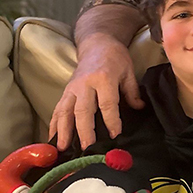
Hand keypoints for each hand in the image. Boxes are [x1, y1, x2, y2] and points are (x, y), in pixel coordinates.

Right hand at [49, 34, 144, 150]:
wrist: (97, 44)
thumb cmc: (116, 58)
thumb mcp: (128, 72)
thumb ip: (132, 92)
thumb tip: (139, 109)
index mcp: (103, 78)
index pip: (107, 104)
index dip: (111, 121)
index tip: (115, 136)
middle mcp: (85, 84)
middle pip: (83, 110)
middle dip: (84, 131)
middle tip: (86, 148)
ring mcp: (72, 88)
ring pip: (65, 111)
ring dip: (64, 131)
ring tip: (63, 148)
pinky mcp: (65, 91)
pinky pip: (57, 109)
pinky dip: (54, 124)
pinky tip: (53, 138)